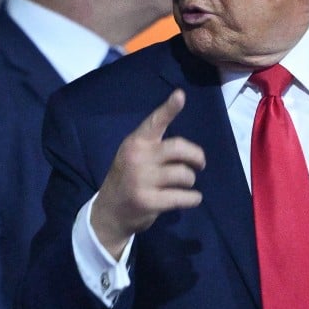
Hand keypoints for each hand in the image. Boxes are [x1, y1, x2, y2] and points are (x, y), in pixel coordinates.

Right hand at [91, 89, 205, 257]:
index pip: (154, 122)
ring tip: (184, 185)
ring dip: (190, 181)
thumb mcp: (133, 156)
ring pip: (184, 174)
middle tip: (200, 164)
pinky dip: (193, 198)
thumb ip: (153, 147)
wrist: (109, 213)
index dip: (169, 108)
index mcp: (136, 143)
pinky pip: (183, 197)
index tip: (180, 95)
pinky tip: (191, 198)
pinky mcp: (149, 201)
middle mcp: (138, 158)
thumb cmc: (127, 180)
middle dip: (196, 156)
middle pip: (179, 148)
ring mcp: (142, 180)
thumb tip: (188, 148)